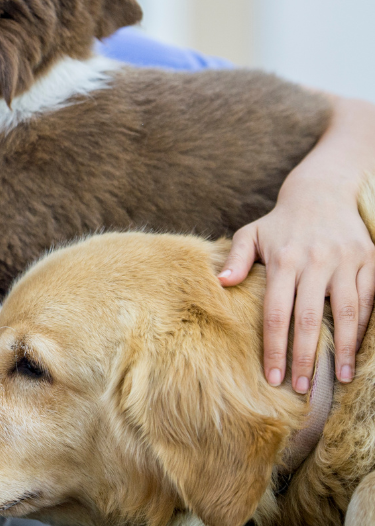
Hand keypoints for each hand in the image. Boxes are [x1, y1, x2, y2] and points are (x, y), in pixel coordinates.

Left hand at [220, 169, 374, 391]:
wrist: (321, 193)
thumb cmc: (280, 222)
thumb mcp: (252, 234)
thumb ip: (237, 259)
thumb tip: (221, 283)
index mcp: (283, 260)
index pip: (275, 313)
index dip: (274, 347)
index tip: (273, 377)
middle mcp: (315, 262)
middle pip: (309, 319)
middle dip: (305, 357)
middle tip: (301, 388)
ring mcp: (345, 261)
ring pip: (346, 313)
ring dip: (344, 349)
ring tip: (340, 379)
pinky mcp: (369, 260)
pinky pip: (368, 300)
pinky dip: (363, 327)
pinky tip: (356, 351)